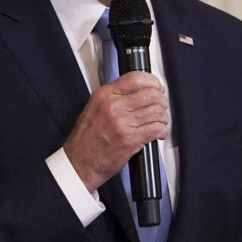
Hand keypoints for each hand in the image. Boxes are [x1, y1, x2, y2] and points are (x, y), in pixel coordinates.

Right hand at [63, 71, 168, 191]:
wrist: (79, 164)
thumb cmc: (85, 140)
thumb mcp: (93, 108)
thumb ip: (113, 97)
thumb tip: (137, 91)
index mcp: (103, 95)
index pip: (136, 78)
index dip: (153, 81)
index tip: (157, 87)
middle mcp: (112, 106)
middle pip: (150, 94)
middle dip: (161, 100)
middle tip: (161, 106)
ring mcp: (121, 123)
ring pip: (156, 111)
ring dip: (163, 117)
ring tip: (160, 122)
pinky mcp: (130, 139)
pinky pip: (156, 128)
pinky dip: (162, 131)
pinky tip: (159, 133)